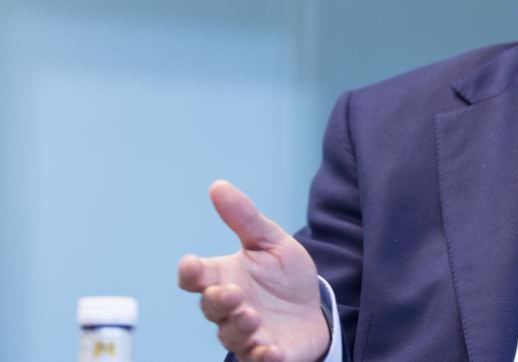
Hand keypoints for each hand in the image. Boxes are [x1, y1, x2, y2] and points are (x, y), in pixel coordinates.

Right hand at [178, 181, 329, 361]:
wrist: (313, 311)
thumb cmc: (284, 276)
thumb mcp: (271, 242)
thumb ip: (245, 218)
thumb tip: (218, 186)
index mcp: (224, 277)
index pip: (196, 277)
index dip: (191, 272)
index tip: (191, 264)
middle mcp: (229, 308)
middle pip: (211, 307)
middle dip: (219, 300)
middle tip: (232, 293)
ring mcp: (245, 334)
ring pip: (232, 335)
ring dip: (240, 327)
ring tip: (252, 317)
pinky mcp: (266, 354)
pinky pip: (257, 360)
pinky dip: (263, 357)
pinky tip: (271, 351)